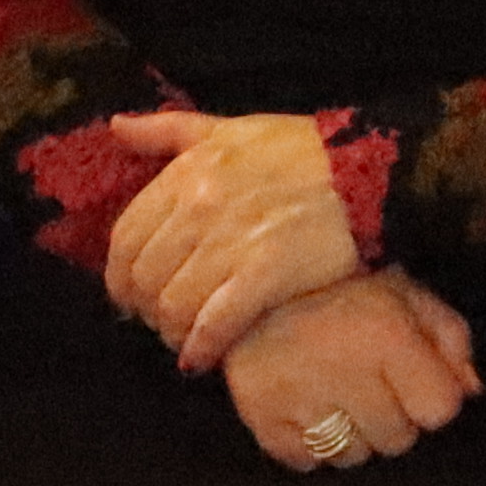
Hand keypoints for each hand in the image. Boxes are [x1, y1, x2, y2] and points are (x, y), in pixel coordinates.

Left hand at [97, 108, 363, 364]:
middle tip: (161, 322)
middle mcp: (201, 208)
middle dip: (146, 309)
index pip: (126, 238)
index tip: (130, 296)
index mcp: (187, 174)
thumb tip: (118, 125)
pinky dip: (201, 347)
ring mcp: (232, 243)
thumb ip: (168, 130)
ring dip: (173, 332)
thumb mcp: (230, 128)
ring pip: (174, 305)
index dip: (120, 276)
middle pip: (145, 277)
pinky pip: (215, 323)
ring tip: (184, 340)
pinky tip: (201, 359)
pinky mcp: (267, 274)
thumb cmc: (300, 150)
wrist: (368, 171)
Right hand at [217, 269, 482, 469]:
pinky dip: (309, 443)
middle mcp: (342, 366)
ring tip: (335, 394)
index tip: (411, 380)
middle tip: (367, 383)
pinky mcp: (260, 415)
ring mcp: (296, 395)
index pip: (438, 410)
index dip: (429, 398)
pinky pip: (306, 461)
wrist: (262, 285)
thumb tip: (471, 390)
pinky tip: (306, 406)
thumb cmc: (346, 296)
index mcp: (386, 334)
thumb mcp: (409, 297)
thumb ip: (451, 339)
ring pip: (352, 456)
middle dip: (390, 418)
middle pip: (396, 441)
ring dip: (351, 434)